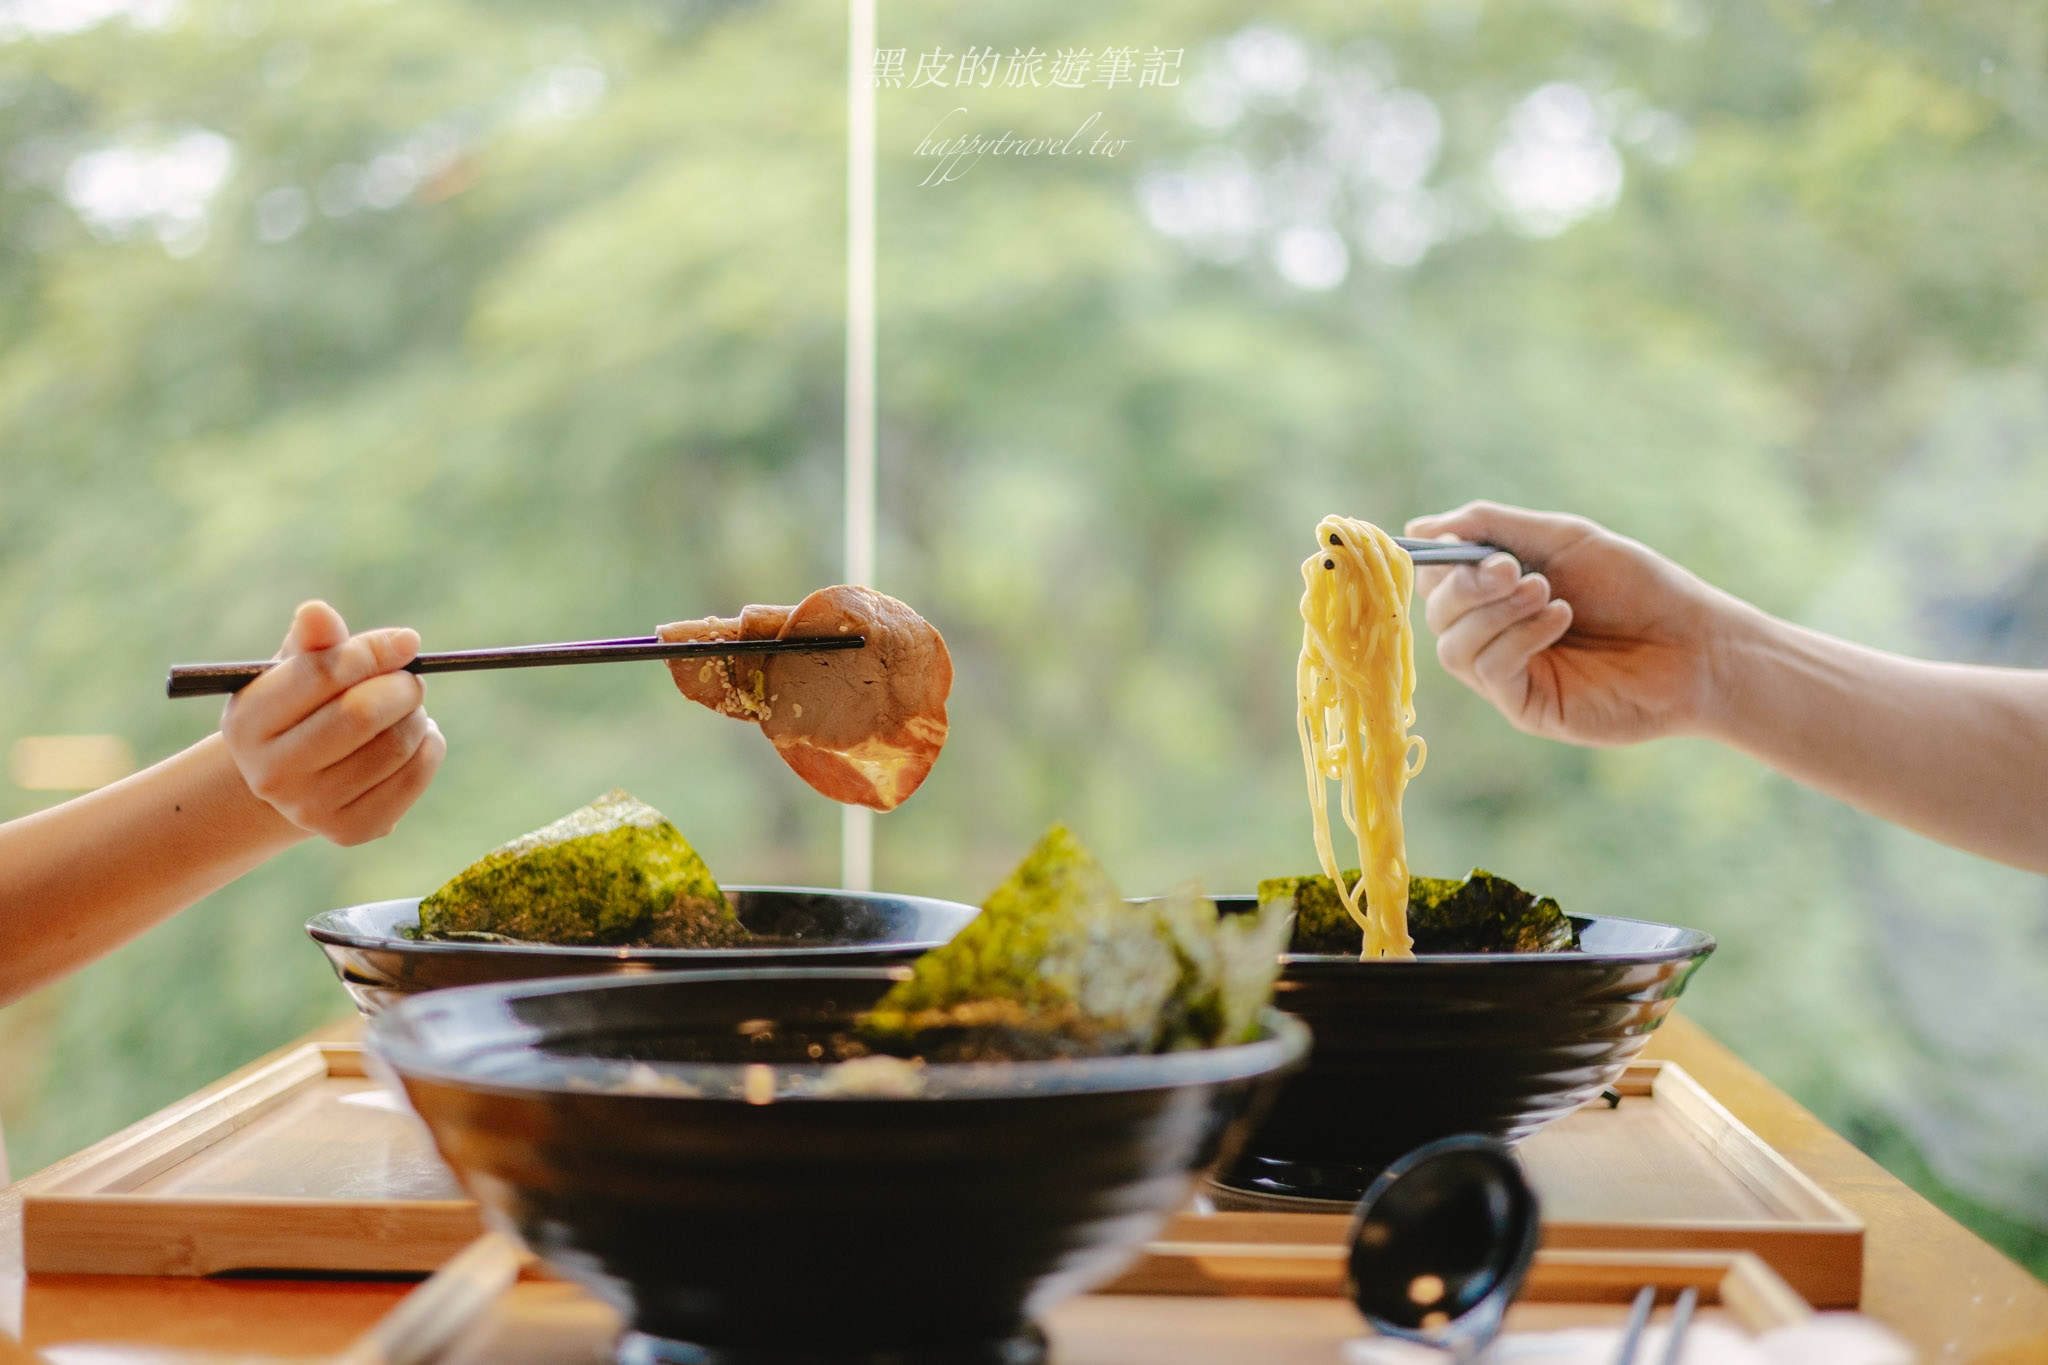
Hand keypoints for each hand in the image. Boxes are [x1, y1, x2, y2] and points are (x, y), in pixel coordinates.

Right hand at [220, 601, 445, 844]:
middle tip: (411, 680)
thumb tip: (317, 612)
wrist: (295, 779)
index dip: (375, 651)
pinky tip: (417, 737)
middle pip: (361, 714)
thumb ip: (311, 642)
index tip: (407, 642)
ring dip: (417, 716)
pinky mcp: (349, 831)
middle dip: (401, 687)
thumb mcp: (295, 669)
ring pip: (394, 746)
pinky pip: (413, 778)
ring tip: (406, 709)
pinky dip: (430, 747)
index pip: (323, 673)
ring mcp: (309, 808)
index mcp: (248, 721)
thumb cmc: (301, 707)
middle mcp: (271, 772)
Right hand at [1404, 502, 1736, 746]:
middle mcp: (1493, 636)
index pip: (1435, 581)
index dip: (1437, 560)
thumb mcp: (1564, 539)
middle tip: (1512, 569)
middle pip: (1436, 615)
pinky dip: (1518, 637)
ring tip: (1547, 592)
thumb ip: (1494, 527)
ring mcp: (1508, 675)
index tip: (1457, 540)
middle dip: (1466, 586)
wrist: (1696, 641)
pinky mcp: (1527, 707)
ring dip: (1493, 612)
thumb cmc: (1637, 586)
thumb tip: (1418, 528)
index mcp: (1496, 595)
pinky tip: (1560, 618)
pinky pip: (1492, 671)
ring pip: (1453, 647)